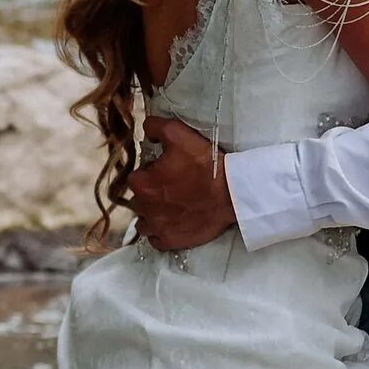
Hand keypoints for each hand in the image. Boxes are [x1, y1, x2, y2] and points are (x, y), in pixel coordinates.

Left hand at [122, 114, 233, 252]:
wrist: (232, 193)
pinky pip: (156, 240)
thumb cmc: (205, 164)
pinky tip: (173, 222)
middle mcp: (144, 209)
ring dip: (152, 214)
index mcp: (142, 184)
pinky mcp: (171, 241)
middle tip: (173, 186)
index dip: (150, 172)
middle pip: (139, 200)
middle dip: (151, 193)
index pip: (136, 176)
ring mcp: (158, 228)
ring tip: (171, 206)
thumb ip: (155, 127)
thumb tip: (146, 130)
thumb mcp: (178, 134)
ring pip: (144, 222)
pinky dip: (160, 233)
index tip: (167, 170)